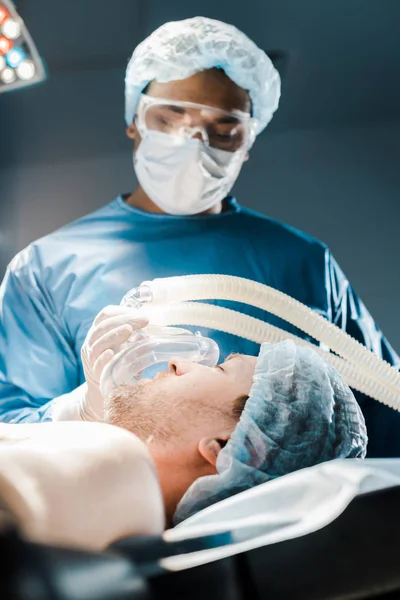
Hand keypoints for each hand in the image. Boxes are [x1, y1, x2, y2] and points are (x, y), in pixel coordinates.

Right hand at [79, 305, 149, 420]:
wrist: (104, 394)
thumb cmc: (119, 366)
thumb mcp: (127, 348)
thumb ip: (136, 337)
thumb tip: (153, 328)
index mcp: (99, 332)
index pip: (106, 314)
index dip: (123, 311)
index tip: (141, 314)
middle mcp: (92, 342)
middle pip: (103, 325)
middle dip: (124, 320)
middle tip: (143, 320)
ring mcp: (91, 358)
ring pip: (97, 342)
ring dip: (113, 335)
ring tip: (129, 330)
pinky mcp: (94, 374)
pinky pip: (96, 364)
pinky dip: (103, 358)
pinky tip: (111, 353)